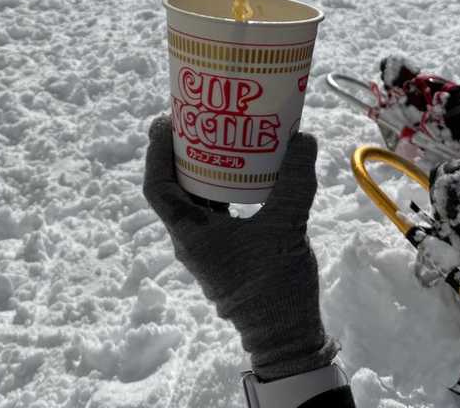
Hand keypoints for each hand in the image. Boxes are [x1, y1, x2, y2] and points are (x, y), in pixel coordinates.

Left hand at [142, 116, 336, 380]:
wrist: (286, 339)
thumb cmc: (275, 286)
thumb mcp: (286, 227)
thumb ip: (294, 182)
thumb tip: (303, 137)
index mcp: (190, 233)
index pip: (157, 187)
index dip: (157, 151)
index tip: (167, 121)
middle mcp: (191, 239)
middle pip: (175, 187)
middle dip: (184, 152)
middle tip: (201, 120)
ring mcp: (208, 247)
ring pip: (197, 199)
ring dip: (206, 169)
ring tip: (224, 138)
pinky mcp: (226, 253)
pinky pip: (216, 212)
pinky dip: (225, 189)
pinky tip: (247, 172)